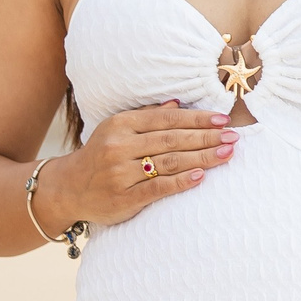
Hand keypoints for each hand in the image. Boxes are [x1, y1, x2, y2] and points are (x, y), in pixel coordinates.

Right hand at [36, 100, 233, 231]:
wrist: (67, 189)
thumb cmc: (100, 156)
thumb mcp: (117, 129)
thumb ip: (146, 116)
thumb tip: (178, 103)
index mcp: (121, 124)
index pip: (167, 119)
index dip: (197, 118)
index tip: (223, 120)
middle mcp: (119, 146)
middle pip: (172, 139)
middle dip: (206, 137)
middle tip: (233, 137)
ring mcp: (121, 173)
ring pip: (169, 162)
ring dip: (202, 157)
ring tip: (226, 153)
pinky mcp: (124, 197)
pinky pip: (159, 187)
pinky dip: (182, 181)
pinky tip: (201, 176)